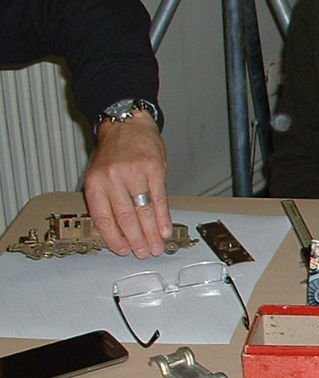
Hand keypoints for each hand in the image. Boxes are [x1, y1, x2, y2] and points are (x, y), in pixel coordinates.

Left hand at [83, 118, 171, 257]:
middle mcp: (113, 178)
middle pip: (126, 218)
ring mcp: (134, 173)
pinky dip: (163, 218)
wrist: (127, 124)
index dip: (114, 239)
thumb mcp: (101, 175)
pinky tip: (165, 230)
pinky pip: (160, 199)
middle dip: (137, 240)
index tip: (124, 250)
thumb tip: (120, 230)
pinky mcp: (154, 170)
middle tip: (144, 253)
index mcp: (95, 183)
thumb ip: (108, 199)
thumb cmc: (114, 152)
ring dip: (151, 233)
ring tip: (156, 247)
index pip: (104, 218)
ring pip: (144, 211)